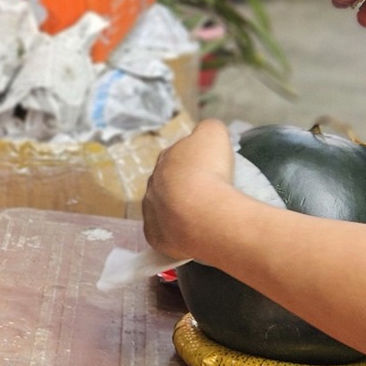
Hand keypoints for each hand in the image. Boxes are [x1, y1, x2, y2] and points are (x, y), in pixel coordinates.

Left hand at [140, 118, 242, 260]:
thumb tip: (206, 133)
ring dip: (179, 211)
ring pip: (164, 209)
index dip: (194, 163)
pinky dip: (177, 234)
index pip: (176, 157)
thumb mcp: (214, 134)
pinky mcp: (155, 237)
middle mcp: (153, 184)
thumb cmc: (209, 171)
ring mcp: (151, 212)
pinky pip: (165, 234)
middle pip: (168, 184)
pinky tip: (194, 235)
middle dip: (185, 188)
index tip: (210, 171)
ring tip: (203, 217)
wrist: (203, 214)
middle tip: (209, 196)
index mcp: (165, 159)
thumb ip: (208, 129)